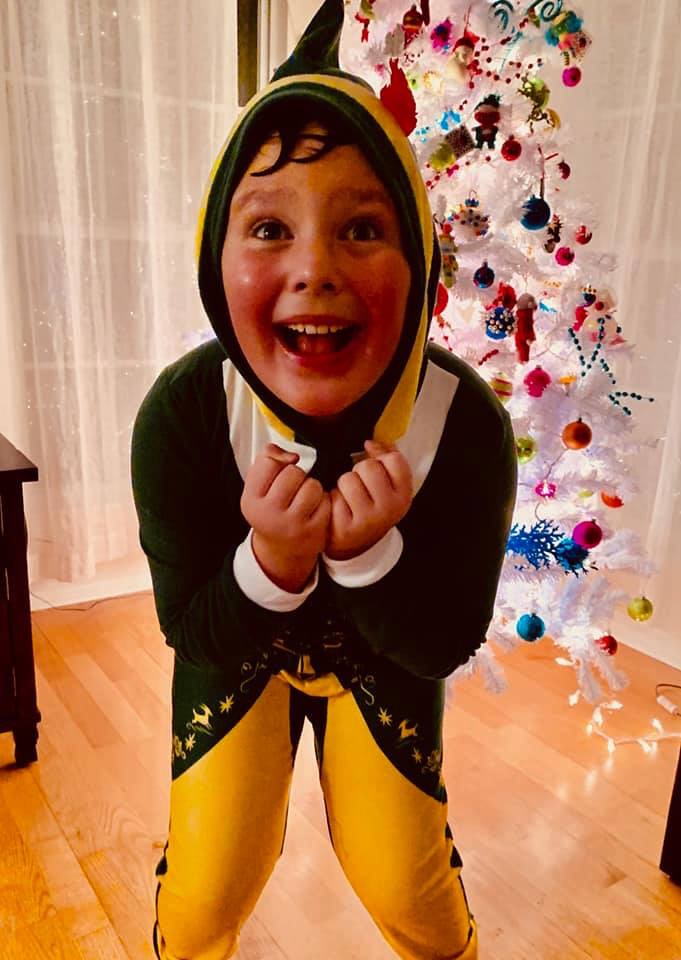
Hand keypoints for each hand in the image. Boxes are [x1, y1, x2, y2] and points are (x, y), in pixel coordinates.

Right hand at [241, 443, 330, 591]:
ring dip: (312, 488)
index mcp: (250, 500)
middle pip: (293, 472)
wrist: (282, 550)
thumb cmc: (271, 509)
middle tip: (293, 490)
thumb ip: (268, 459)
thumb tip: (292, 456)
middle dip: (297, 476)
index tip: (277, 476)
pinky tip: (314, 511)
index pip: (268, 462)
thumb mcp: (258, 487)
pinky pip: (326, 501)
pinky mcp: (313, 531)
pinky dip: (323, 502)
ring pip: (312, 485)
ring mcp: (292, 524)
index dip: (277, 464)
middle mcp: (268, 514)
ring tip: (304, 499)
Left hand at [326, 440, 412, 560]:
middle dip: (358, 471)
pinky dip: (331, 499)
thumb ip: (384, 459)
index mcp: (403, 495)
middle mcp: (390, 509)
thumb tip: (369, 443)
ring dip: (343, 485)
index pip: (394, 459)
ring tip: (347, 498)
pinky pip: (332, 497)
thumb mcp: (387, 485)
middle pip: (368, 467)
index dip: (380, 457)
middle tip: (359, 486)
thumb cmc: (370, 506)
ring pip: (348, 479)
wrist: (355, 544)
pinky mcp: (346, 529)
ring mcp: (368, 521)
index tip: (376, 466)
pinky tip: (338, 509)